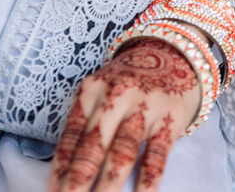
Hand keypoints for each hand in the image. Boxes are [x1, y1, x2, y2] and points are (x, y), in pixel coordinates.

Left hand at [48, 39, 199, 191]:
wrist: (174, 55)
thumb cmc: (130, 82)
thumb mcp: (102, 91)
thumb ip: (86, 121)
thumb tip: (65, 171)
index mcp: (93, 90)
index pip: (72, 135)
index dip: (61, 167)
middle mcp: (118, 96)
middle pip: (94, 145)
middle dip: (79, 179)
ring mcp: (146, 107)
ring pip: (123, 151)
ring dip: (109, 184)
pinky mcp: (170, 119)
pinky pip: (157, 155)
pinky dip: (148, 181)